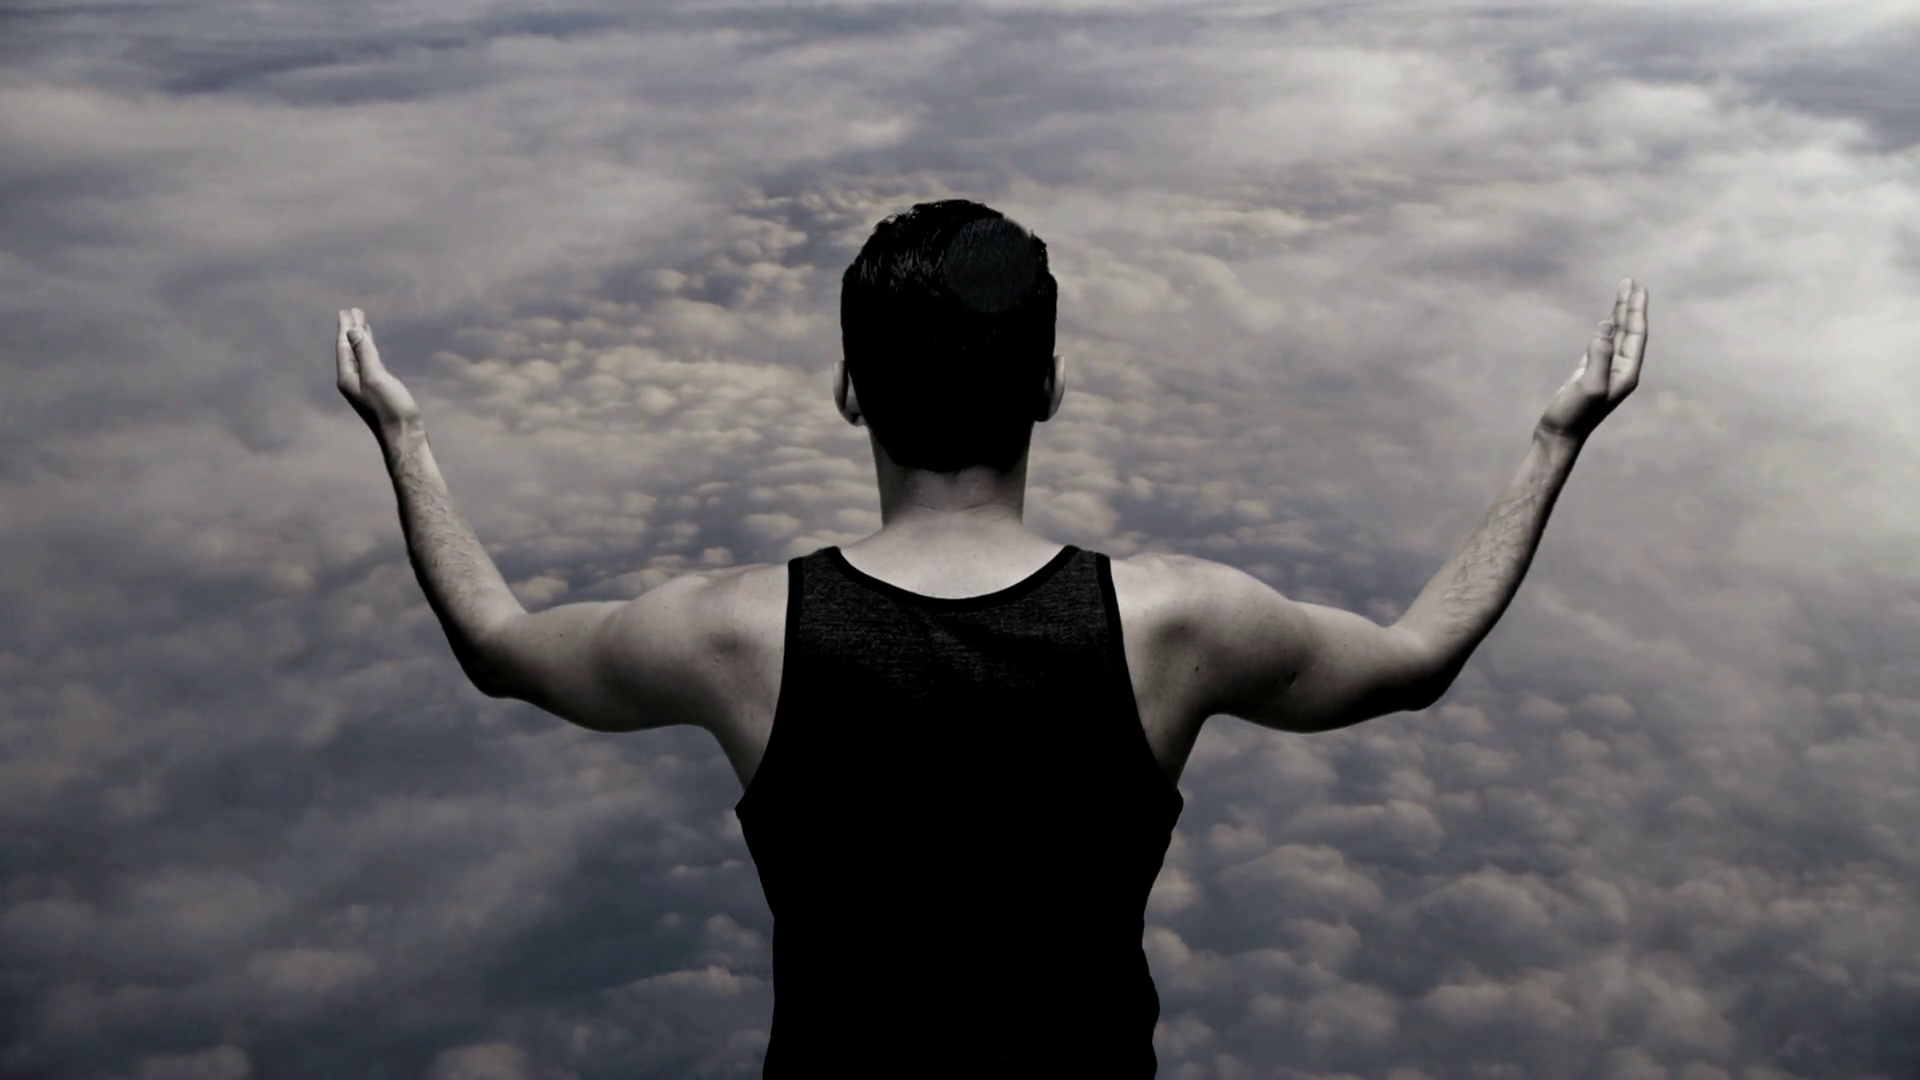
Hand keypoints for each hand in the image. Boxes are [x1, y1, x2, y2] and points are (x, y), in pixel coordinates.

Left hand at [335, 307, 420, 441]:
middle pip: (350, 349)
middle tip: (353, 312)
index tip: (347, 311)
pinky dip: (369, 351)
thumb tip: (352, 330)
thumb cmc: (391, 408)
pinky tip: (373, 349)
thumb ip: (364, 353)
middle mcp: (352, 381)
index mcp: (348, 377)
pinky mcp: (377, 390)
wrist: (404, 436)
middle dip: (351, 331)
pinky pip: (369, 363)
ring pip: (359, 356)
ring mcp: (365, 386)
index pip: (344, 346)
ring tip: (362, 324)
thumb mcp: (376, 377)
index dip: (346, 328)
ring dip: (360, 339)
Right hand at [1537, 279, 1648, 442]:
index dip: (1636, 310)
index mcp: (1626, 372)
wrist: (1558, 436)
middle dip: (1630, 307)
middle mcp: (1620, 371)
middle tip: (1630, 282)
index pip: (1635, 335)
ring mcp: (1605, 372)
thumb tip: (1606, 326)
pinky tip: (1606, 321)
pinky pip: (1603, 344)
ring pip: (1617, 336)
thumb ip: (1600, 355)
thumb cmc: (1574, 415)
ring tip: (1621, 292)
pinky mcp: (1589, 373)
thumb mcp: (1589, 385)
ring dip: (1619, 314)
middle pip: (1629, 331)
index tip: (1637, 288)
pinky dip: (1606, 328)